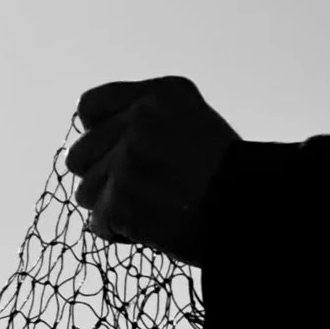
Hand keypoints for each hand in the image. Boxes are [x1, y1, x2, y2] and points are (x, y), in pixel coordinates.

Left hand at [65, 77, 237, 264]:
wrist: (251, 209)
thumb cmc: (228, 175)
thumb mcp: (192, 122)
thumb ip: (143, 121)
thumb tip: (91, 137)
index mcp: (159, 95)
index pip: (89, 107)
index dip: (96, 135)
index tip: (116, 152)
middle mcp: (140, 121)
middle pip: (78, 155)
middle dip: (101, 177)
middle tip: (137, 189)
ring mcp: (128, 161)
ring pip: (85, 192)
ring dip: (111, 207)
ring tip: (150, 208)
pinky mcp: (123, 201)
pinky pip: (97, 223)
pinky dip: (119, 233)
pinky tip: (150, 227)